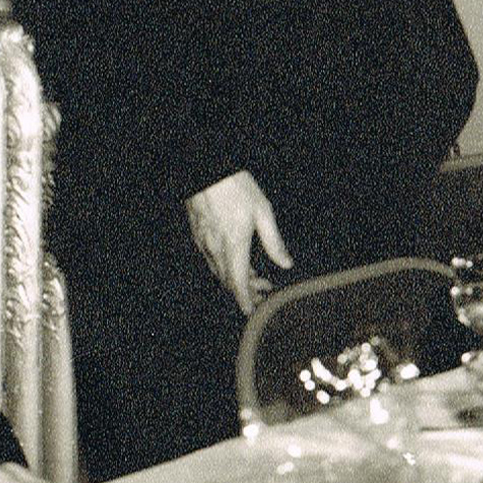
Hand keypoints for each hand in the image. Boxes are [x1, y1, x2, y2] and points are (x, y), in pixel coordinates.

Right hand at [185, 169, 291, 313]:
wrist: (208, 171)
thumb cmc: (235, 186)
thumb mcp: (263, 211)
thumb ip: (273, 242)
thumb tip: (285, 264)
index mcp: (233, 245)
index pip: (238, 284)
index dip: (246, 301)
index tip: (254, 311)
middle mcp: (215, 248)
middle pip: (228, 282)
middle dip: (246, 291)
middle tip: (265, 290)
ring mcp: (204, 242)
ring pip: (219, 271)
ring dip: (236, 278)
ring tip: (255, 276)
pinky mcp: (197, 234)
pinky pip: (211, 259)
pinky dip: (225, 266)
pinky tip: (236, 259)